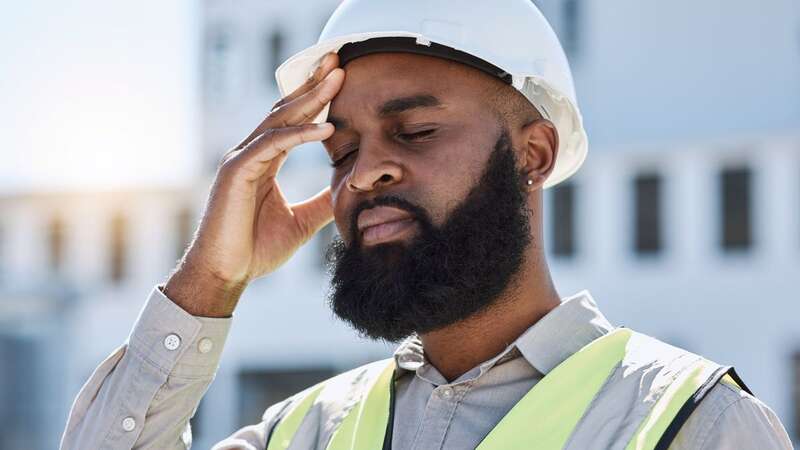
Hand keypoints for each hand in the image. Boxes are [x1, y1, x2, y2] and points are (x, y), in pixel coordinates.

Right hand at [164, 53, 344, 316]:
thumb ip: (322, 201)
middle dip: (313, 84)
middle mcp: (252, 154)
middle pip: (286, 110)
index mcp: (266, 161)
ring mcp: (241, 160)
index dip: (315, 98)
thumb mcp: (302, 221)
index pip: (293, 121)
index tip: (340, 78)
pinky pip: (271, 145)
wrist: (228, 273)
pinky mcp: (236, 172)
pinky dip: (298, 134)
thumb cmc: (256, 249)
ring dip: (309, 99)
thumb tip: (347, 190)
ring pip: (279, 120)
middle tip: (338, 62)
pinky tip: (325, 128)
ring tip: (336, 80)